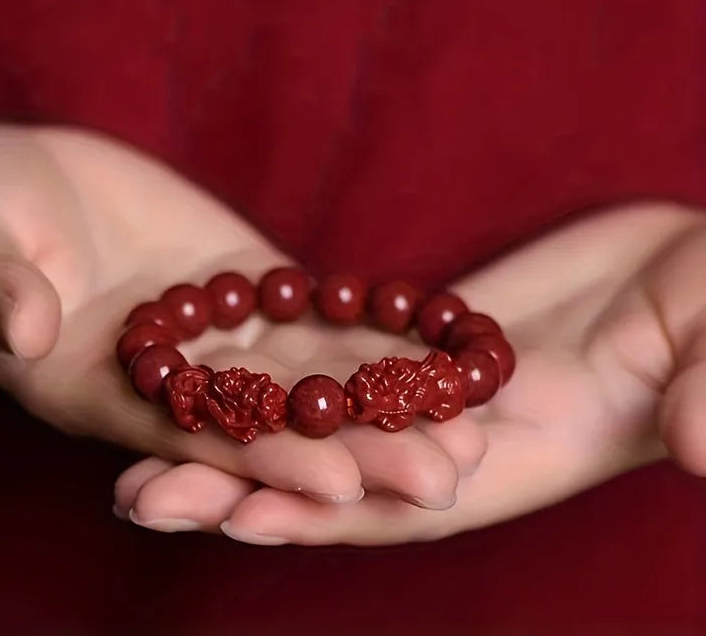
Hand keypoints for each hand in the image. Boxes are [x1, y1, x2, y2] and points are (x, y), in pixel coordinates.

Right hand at [0, 124, 483, 508]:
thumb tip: (23, 326)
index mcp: (99, 388)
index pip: (195, 439)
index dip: (265, 462)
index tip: (343, 482)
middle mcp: (170, 373)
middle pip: (273, 422)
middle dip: (358, 449)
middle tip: (449, 474)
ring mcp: (213, 326)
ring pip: (308, 370)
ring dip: (385, 395)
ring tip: (469, 416)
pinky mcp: (237, 275)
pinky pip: (311, 307)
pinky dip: (369, 324)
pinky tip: (433, 337)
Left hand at [115, 203, 705, 544]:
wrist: (691, 262)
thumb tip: (699, 448)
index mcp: (528, 454)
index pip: (409, 503)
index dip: (328, 516)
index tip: (237, 523)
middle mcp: (464, 436)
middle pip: (338, 471)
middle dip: (242, 484)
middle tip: (136, 494)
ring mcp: (436, 387)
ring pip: (326, 413)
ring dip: (242, 425)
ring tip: (143, 436)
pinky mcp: (421, 335)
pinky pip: (341, 352)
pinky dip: (283, 363)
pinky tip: (215, 360)